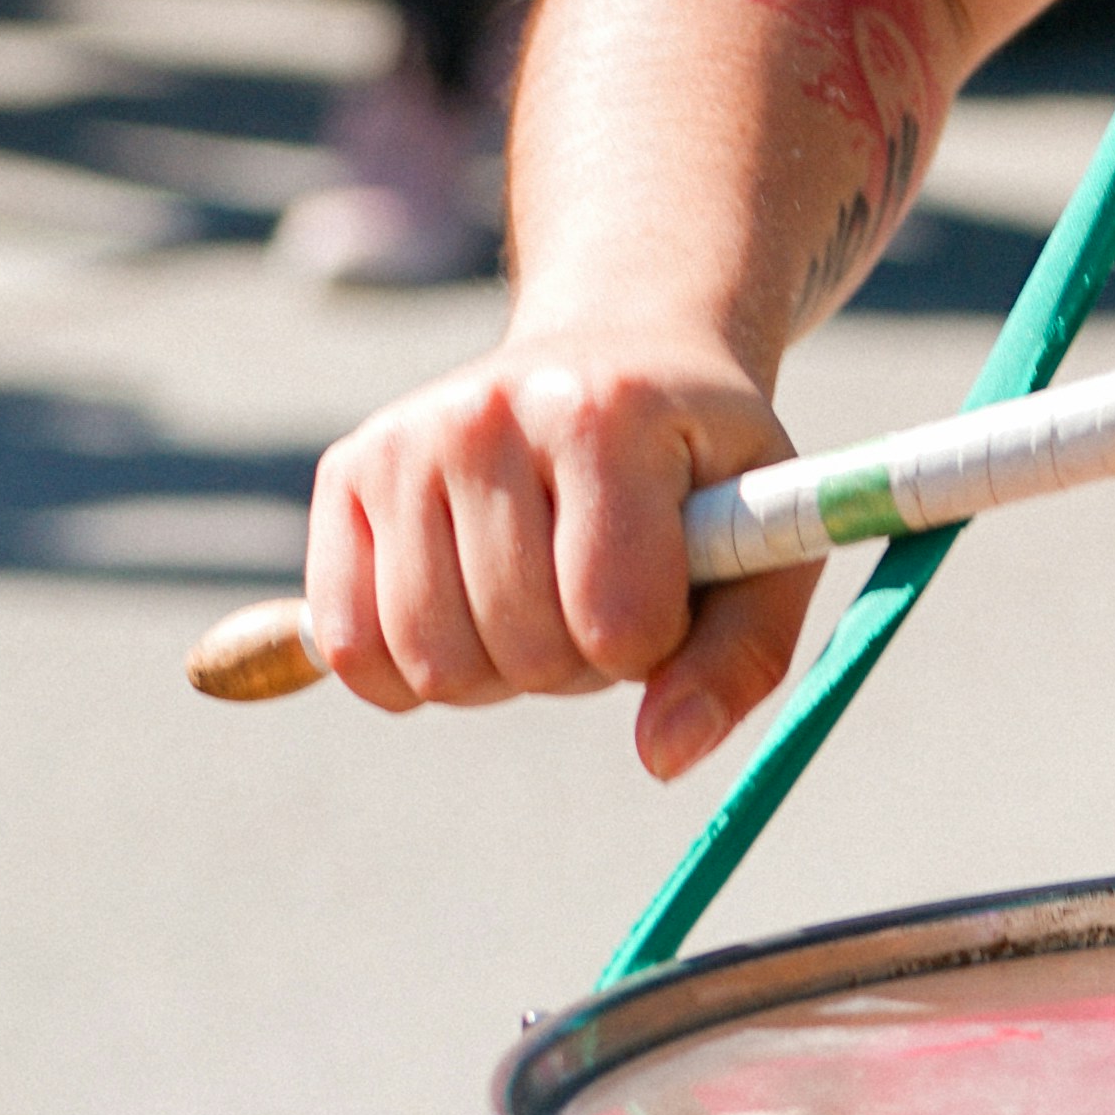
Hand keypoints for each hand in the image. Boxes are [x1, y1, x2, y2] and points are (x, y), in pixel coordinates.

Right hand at [303, 323, 806, 781]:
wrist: (623, 355)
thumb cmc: (703, 470)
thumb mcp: (765, 542)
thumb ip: (740, 657)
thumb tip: (663, 759)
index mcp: (609, 415)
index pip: (617, 619)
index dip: (652, 645)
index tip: (670, 594)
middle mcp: (493, 412)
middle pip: (523, 650)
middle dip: (577, 662)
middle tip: (602, 591)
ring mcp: (409, 438)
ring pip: (433, 662)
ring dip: (498, 673)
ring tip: (541, 596)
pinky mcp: (349, 470)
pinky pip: (352, 647)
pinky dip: (410, 672)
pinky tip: (464, 614)